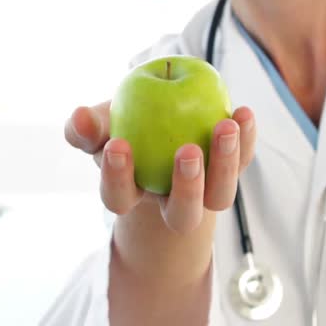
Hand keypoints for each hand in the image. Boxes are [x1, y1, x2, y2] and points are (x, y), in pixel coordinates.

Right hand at [64, 100, 255, 232]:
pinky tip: (243, 112)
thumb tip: (78, 117)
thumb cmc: (121, 125)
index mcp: (132, 195)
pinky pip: (242, 160)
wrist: (157, 120)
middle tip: (187, 151)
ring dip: (224, 164)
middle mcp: (172, 204)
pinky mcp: (230, 169)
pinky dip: (246, 139)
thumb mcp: (100, 125)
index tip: (118, 145)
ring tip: (224, 125)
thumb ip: (85, 126)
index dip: (118, 176)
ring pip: (219, 195)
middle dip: (187, 186)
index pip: (121, 197)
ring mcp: (205, 192)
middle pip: (183, 213)